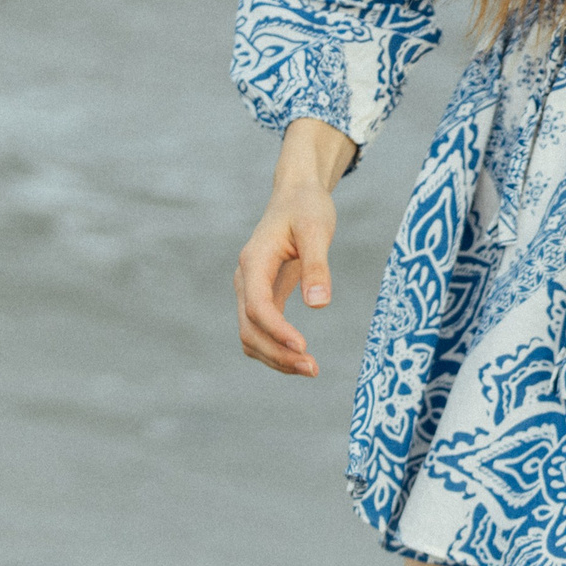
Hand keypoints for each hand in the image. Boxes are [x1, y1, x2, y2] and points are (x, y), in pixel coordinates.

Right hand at [236, 118, 354, 376]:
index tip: (304, 348)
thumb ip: (317, 267)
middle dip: (278, 353)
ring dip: (275, 358)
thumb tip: (318, 306)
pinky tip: (300, 358)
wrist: (296, 195)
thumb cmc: (307, 208)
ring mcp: (249, 289)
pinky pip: (259, 331)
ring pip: (250, 335)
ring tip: (311, 369)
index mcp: (255, 261)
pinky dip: (275, 350)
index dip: (277, 330)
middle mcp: (246, 278)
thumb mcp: (317, 231)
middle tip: (314, 369)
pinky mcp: (260, 296)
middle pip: (249, 328)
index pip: (258, 306)